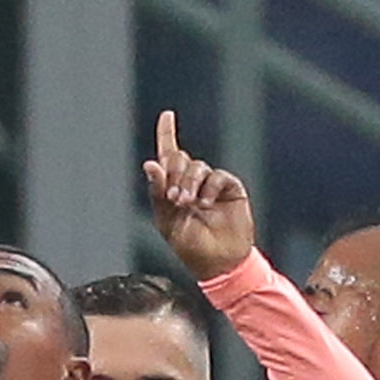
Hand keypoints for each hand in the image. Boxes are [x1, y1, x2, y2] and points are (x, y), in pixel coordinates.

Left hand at [143, 110, 255, 279]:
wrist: (218, 263)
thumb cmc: (189, 247)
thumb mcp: (166, 220)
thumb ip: (158, 192)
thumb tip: (150, 163)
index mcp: (174, 188)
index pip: (170, 156)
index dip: (167, 134)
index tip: (167, 115)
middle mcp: (193, 182)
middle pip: (180, 160)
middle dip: (174, 175)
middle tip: (174, 199)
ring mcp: (212, 184)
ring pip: (197, 167)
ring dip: (189, 183)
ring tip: (187, 203)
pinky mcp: (230, 188)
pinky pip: (217, 176)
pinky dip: (209, 188)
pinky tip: (206, 204)